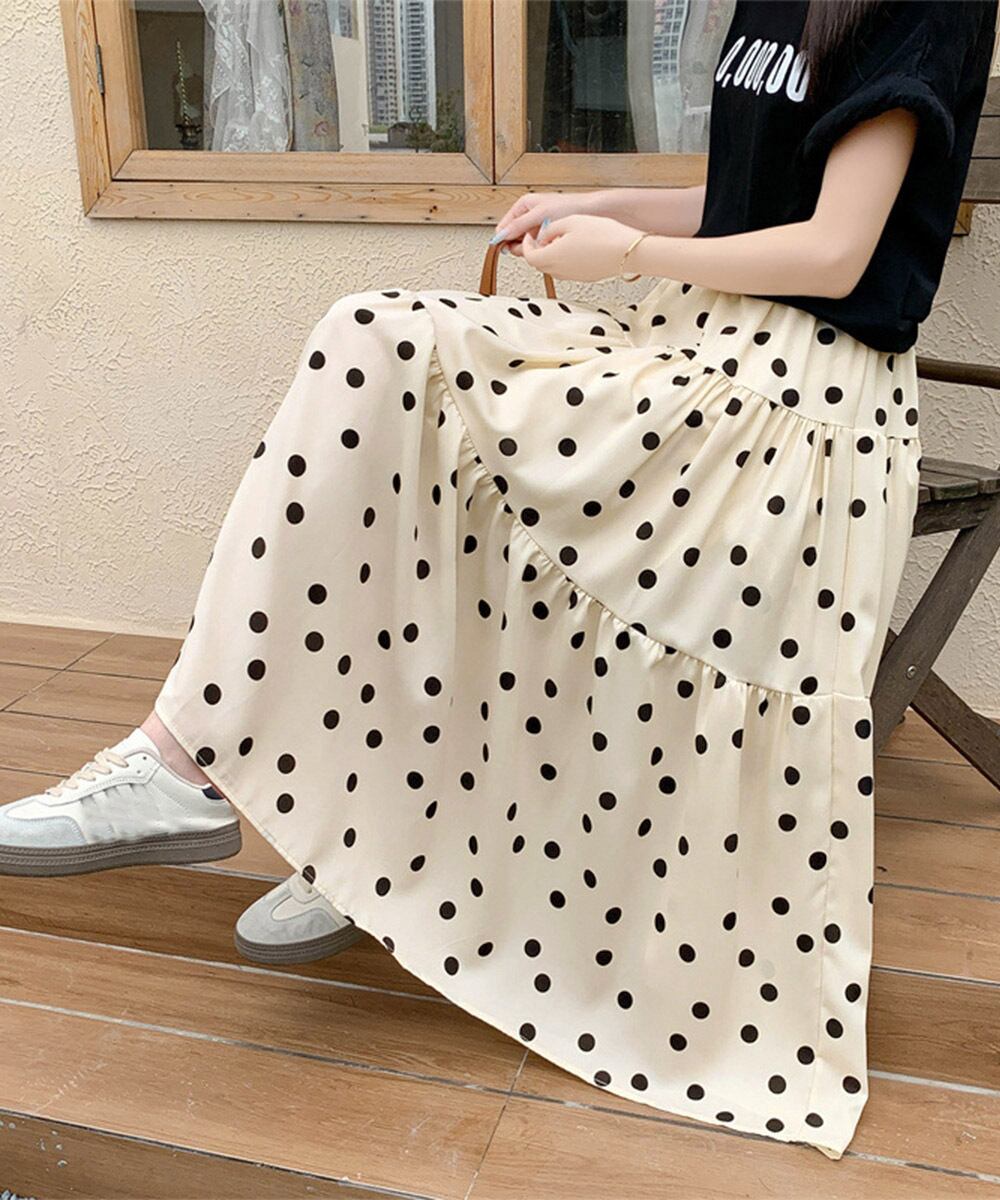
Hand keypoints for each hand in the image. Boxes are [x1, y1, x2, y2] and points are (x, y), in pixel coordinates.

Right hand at [490, 190, 607, 257]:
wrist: (592, 211)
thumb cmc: (569, 206)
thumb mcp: (540, 215)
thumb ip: (519, 225)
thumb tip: (501, 235)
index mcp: (523, 206)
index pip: (503, 227)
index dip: (504, 240)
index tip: (509, 249)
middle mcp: (528, 216)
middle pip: (513, 238)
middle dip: (521, 245)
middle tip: (533, 245)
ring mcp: (537, 227)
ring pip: (525, 245)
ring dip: (532, 248)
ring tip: (544, 244)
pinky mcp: (546, 236)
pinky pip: (537, 247)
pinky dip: (541, 250)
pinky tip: (549, 247)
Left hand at [519, 214, 646, 282]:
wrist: (627, 251)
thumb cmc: (602, 235)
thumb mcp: (570, 221)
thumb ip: (549, 229)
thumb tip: (542, 234)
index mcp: (552, 257)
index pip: (529, 255)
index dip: (526, 244)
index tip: (529, 234)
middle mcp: (560, 271)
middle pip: (538, 264)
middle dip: (536, 250)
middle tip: (540, 237)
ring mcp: (573, 276)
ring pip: (552, 268)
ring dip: (549, 255)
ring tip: (559, 239)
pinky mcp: (584, 277)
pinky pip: (566, 270)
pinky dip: (563, 260)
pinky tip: (574, 247)